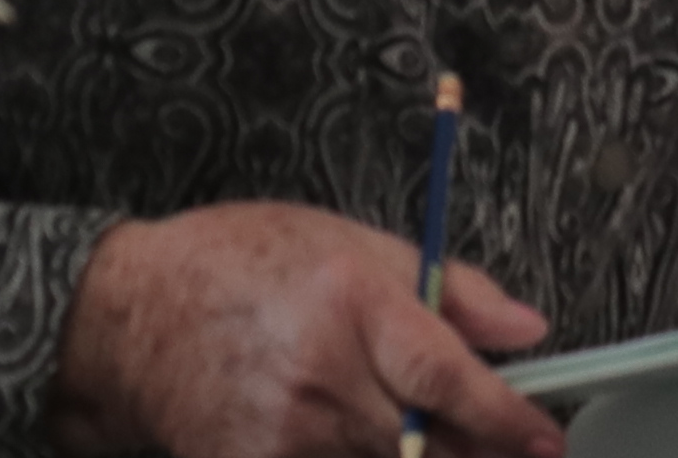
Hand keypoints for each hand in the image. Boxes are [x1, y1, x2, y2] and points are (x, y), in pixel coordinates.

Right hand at [55, 204, 554, 457]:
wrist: (130, 317)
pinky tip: (362, 443)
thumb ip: (449, 288)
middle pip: (426, 445)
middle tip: (513, 453)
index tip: (546, 441)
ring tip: (428, 439)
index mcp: (350, 304)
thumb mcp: (351, 240)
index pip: (447, 380)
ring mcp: (281, 437)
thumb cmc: (241, 264)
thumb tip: (526, 328)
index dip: (506, 419)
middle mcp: (319, 377)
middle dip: (478, 455)